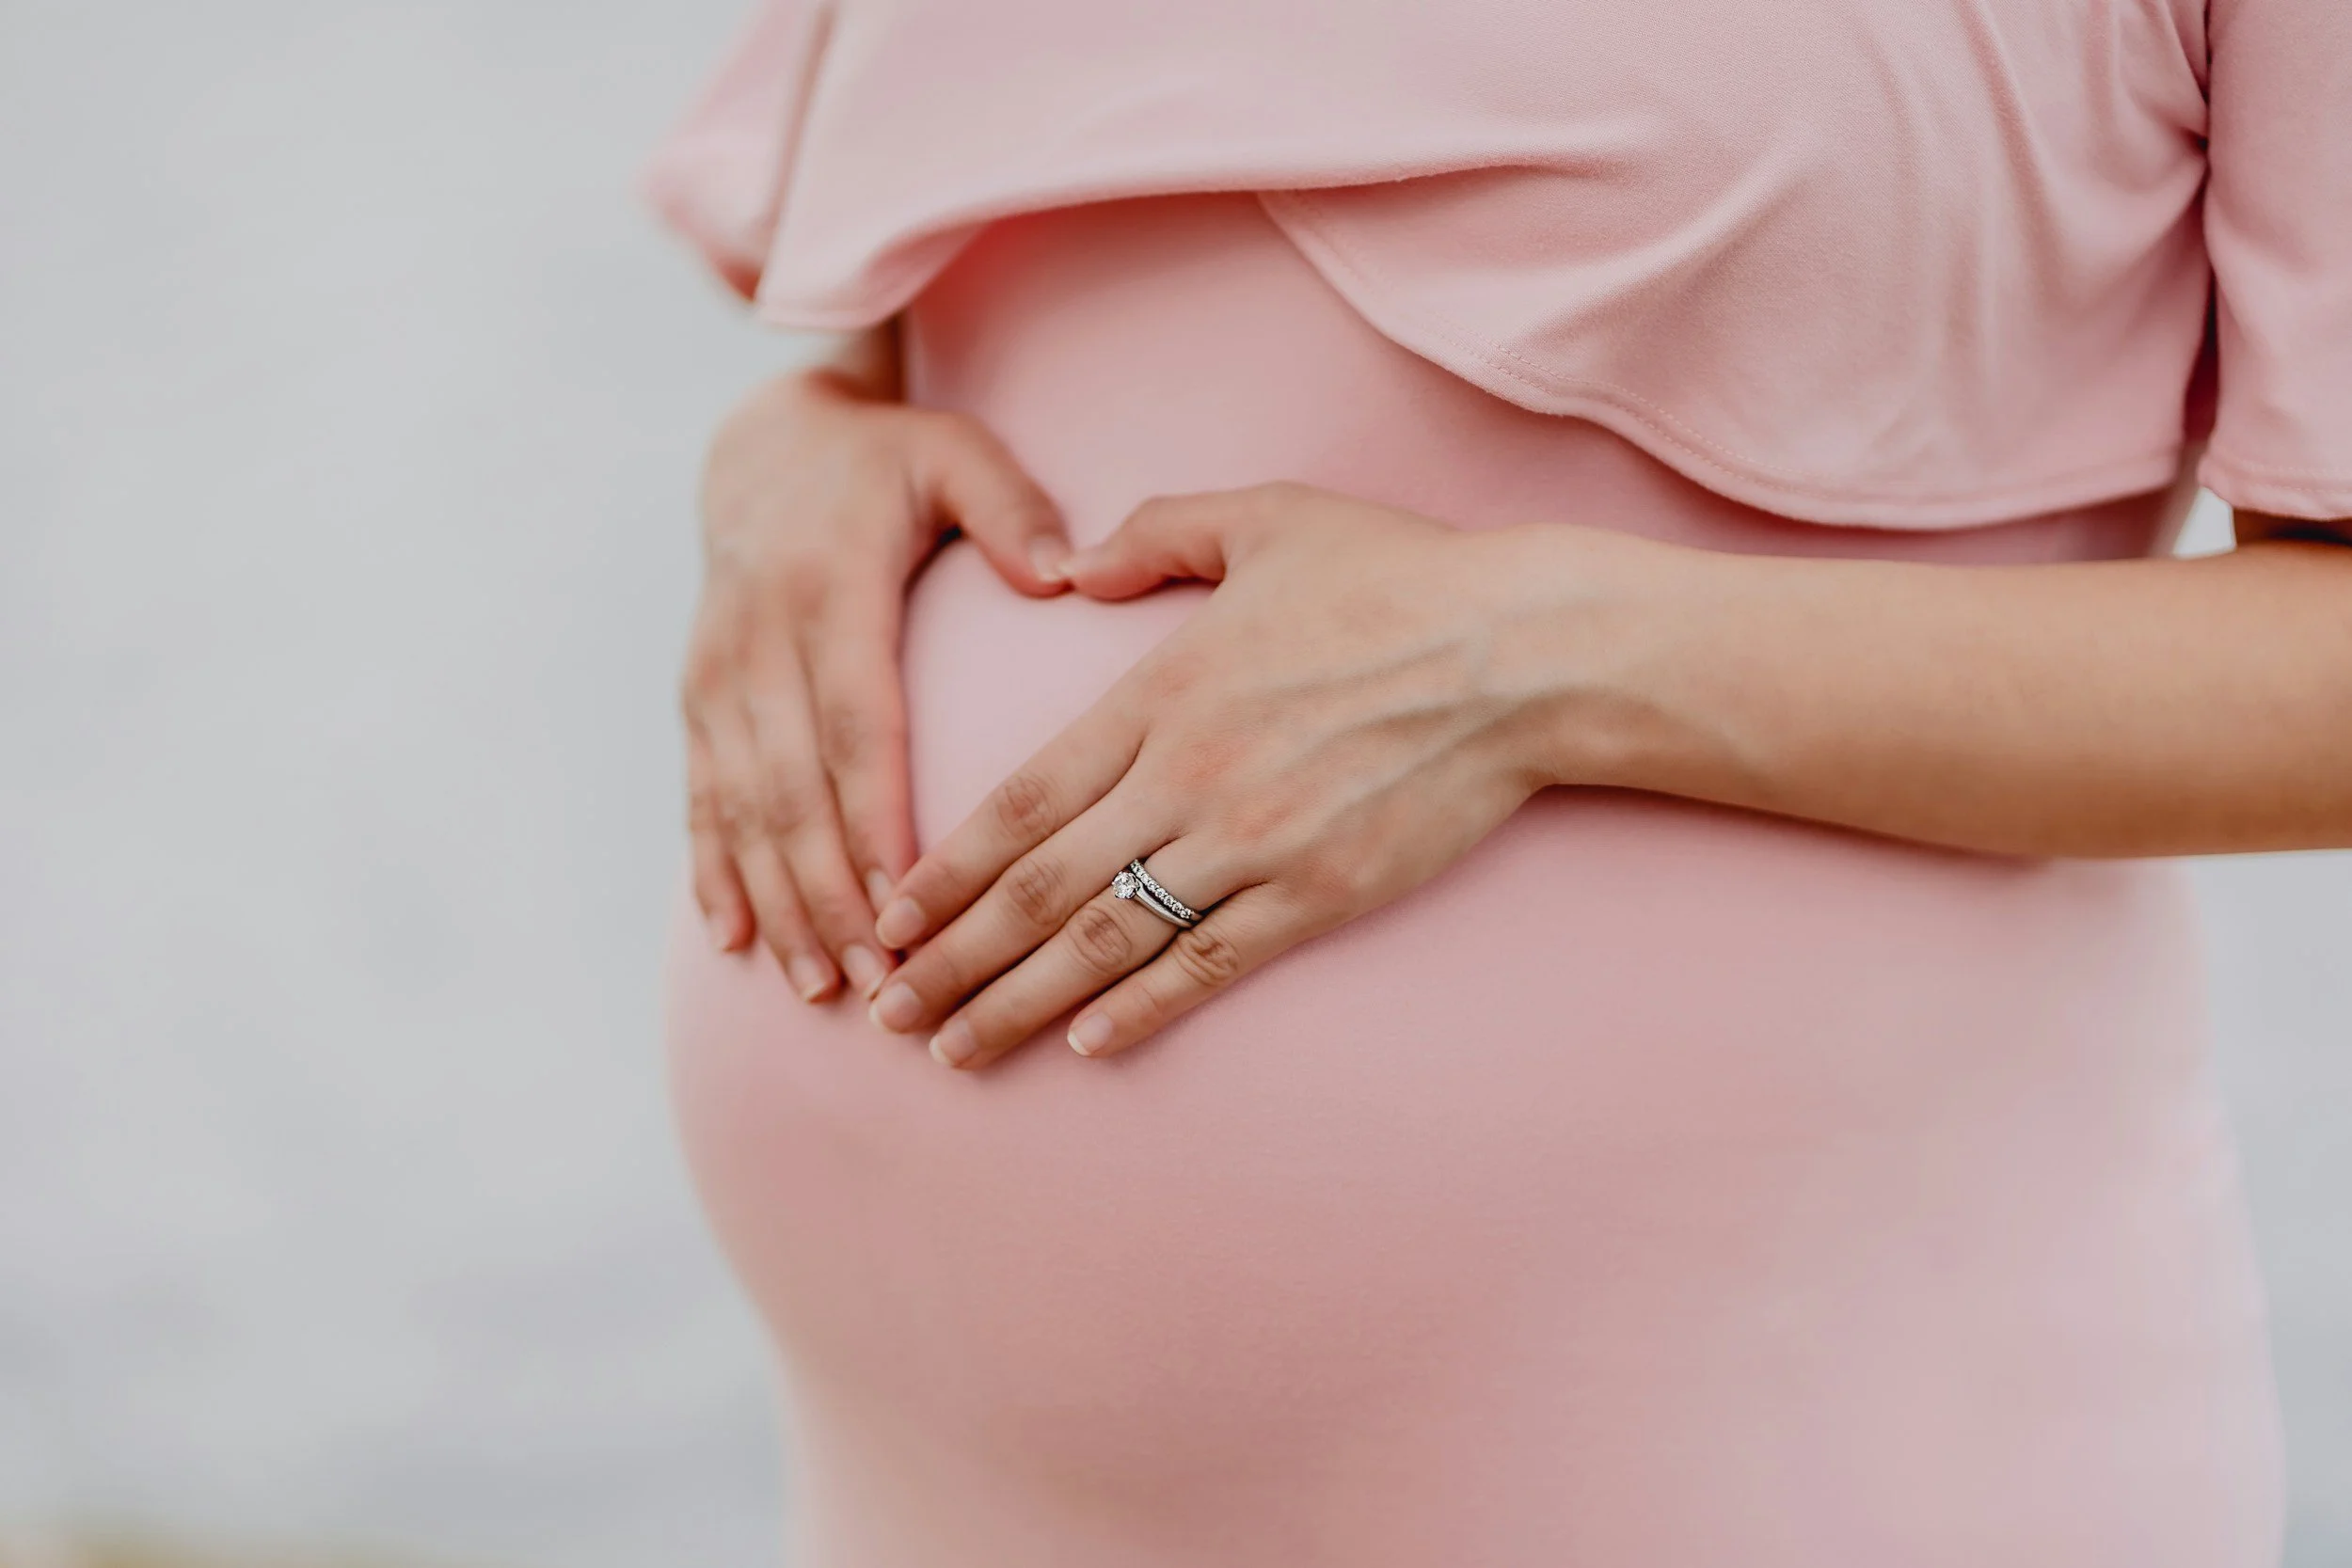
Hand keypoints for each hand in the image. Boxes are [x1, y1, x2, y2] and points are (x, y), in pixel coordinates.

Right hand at [683, 363, 1072, 1001]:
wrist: (762, 446)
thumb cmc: (886, 461)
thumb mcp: (955, 455)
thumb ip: (1011, 511)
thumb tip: (1066, 574)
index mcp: (829, 591)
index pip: (856, 725)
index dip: (873, 818)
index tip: (907, 899)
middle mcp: (758, 642)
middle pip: (793, 790)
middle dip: (831, 894)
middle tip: (880, 981)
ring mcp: (717, 678)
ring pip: (741, 808)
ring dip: (778, 902)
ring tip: (821, 985)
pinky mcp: (697, 702)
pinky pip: (700, 798)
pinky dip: (714, 872)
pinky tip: (734, 941)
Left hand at [864, 483, 1586, 1066]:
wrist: (1523, 653)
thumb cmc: (1399, 577)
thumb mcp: (1267, 518)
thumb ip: (1155, 534)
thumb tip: (1073, 563)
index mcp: (1159, 694)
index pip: (1021, 800)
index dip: (946, 869)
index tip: (888, 916)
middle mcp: (1187, 778)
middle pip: (1040, 887)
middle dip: (951, 958)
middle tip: (885, 1012)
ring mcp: (1252, 845)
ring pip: (1108, 942)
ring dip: (1019, 1003)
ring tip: (954, 1049)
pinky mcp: (1319, 894)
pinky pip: (1211, 964)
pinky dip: (1143, 1009)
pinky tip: (1089, 1046)